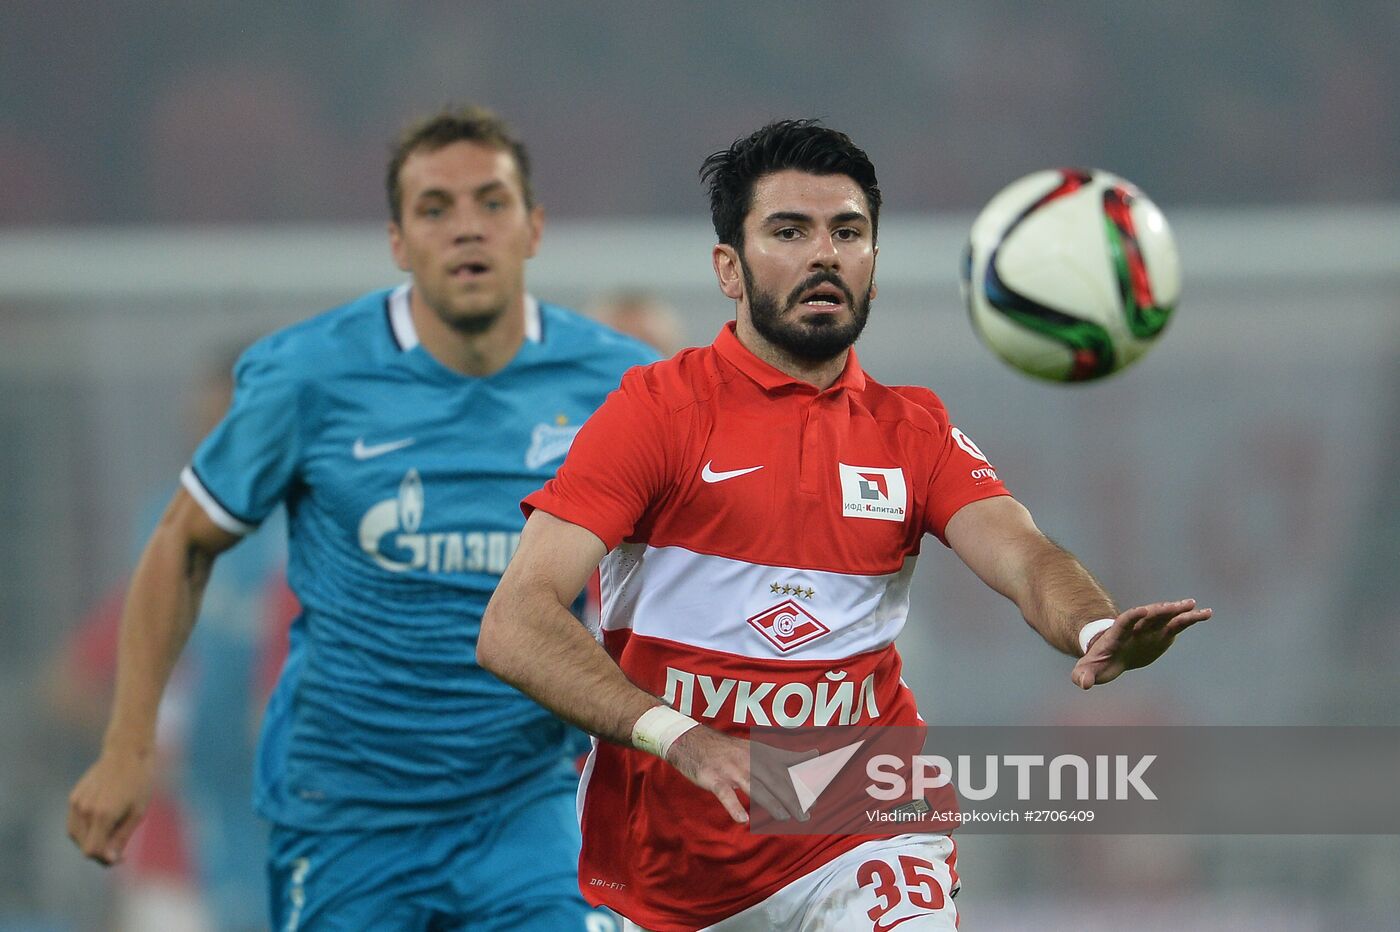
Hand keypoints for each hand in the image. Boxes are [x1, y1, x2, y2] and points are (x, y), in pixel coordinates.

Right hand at [66, 747, 156, 865]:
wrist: (127, 752)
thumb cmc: (138, 782)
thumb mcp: (137, 812)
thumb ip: (121, 838)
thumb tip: (109, 860)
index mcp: (103, 815)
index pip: (92, 851)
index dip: (105, 860)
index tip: (121, 857)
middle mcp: (85, 810)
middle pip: (84, 846)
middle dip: (100, 851)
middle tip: (120, 846)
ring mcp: (76, 803)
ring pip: (75, 836)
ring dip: (91, 840)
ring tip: (112, 831)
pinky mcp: (73, 796)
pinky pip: (74, 822)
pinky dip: (85, 829)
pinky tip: (102, 821)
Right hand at [664, 724, 812, 823]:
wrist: (691, 741)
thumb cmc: (727, 750)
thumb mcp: (756, 748)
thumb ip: (784, 755)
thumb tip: (814, 755)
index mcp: (760, 754)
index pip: (785, 769)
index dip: (800, 784)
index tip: (816, 799)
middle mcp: (748, 760)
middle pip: (774, 780)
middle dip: (791, 798)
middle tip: (805, 816)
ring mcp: (731, 769)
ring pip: (754, 786)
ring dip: (770, 802)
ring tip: (784, 817)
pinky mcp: (713, 778)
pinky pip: (725, 794)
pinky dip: (733, 806)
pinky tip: (742, 819)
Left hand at [1071, 599, 1211, 689]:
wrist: (1110, 655)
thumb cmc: (1098, 663)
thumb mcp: (1087, 670)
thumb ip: (1082, 675)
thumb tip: (1083, 684)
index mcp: (1116, 635)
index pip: (1124, 622)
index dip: (1132, 616)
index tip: (1142, 610)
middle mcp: (1135, 628)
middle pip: (1148, 616)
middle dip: (1161, 610)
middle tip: (1176, 605)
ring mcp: (1149, 629)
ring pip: (1165, 617)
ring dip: (1180, 611)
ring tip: (1197, 607)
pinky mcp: (1162, 634)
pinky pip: (1177, 624)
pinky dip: (1190, 619)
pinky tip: (1206, 613)